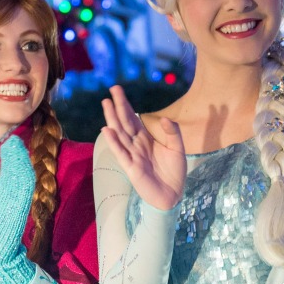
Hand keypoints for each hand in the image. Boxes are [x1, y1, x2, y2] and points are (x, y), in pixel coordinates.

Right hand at [101, 85, 185, 211]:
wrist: (173, 193)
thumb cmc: (174, 171)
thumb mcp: (177, 148)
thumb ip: (172, 132)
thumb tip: (165, 118)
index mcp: (145, 138)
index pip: (133, 118)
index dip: (126, 105)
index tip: (118, 90)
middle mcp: (136, 144)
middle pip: (124, 122)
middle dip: (118, 106)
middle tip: (111, 90)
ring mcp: (132, 155)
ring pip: (120, 134)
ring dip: (112, 119)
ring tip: (106, 104)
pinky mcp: (131, 167)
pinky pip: (121, 152)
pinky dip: (114, 141)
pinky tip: (107, 130)